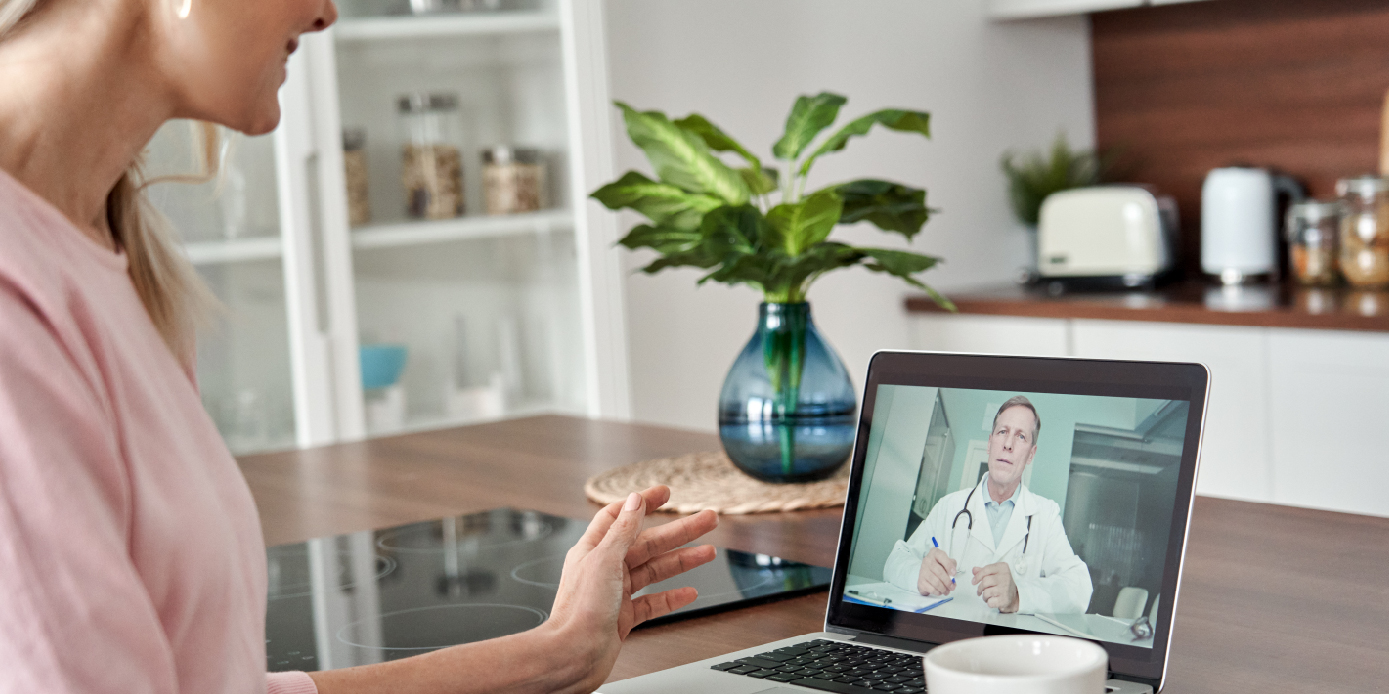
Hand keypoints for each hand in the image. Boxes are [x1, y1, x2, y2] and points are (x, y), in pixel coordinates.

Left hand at [544, 486, 718, 691]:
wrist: (573, 656)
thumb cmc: (579, 610)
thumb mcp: (604, 559)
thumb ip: (623, 530)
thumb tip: (634, 500)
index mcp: (595, 549)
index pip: (622, 515)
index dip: (644, 502)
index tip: (665, 493)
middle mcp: (606, 568)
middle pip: (648, 543)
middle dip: (680, 531)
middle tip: (707, 520)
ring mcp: (617, 593)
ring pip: (656, 571)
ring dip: (683, 561)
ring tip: (709, 552)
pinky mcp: (625, 617)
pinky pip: (654, 602)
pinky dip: (672, 597)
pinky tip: (689, 592)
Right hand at [916, 547, 956, 595]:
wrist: (928, 571)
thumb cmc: (940, 565)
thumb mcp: (947, 561)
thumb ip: (952, 566)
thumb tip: (952, 577)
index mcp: (935, 553)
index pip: (942, 557)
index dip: (949, 566)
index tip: (954, 574)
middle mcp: (927, 560)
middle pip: (939, 572)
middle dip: (947, 581)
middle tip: (952, 587)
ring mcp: (922, 570)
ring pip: (935, 582)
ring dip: (943, 588)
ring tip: (947, 591)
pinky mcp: (920, 580)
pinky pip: (931, 588)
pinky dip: (937, 592)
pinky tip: (940, 591)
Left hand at [971, 562, 1018, 612]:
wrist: (1015, 595)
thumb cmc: (1002, 582)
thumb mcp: (994, 573)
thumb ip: (983, 571)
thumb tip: (974, 570)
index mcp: (1002, 567)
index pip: (985, 570)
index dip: (977, 576)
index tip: (973, 582)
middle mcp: (1005, 577)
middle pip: (985, 582)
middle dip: (980, 588)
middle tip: (980, 591)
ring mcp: (1005, 588)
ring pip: (986, 592)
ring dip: (984, 596)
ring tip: (987, 596)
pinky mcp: (1005, 599)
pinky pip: (990, 602)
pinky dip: (989, 602)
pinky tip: (992, 600)